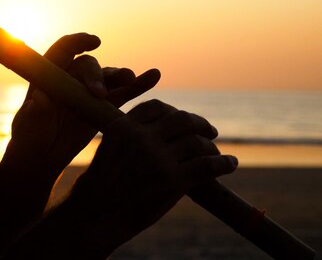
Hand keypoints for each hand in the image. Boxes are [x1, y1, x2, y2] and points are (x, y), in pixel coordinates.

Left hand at [4, 33, 160, 176]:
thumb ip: (34, 114)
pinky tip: (153, 77)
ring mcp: (89, 90)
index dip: (77, 42)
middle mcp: (71, 77)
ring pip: (108, 77)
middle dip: (96, 76)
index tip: (92, 42)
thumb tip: (40, 100)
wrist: (44, 154)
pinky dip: (138, 85)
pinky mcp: (103, 105)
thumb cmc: (30, 137)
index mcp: (49, 76)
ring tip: (131, 80)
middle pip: (88, 66)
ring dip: (121, 76)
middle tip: (99, 94)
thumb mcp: (29, 127)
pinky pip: (123, 92)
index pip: (62, 50)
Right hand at [67, 100, 237, 254]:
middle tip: (209, 132)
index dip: (174, 111)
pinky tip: (230, 164)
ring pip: (197, 142)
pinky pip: (208, 165)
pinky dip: (224, 163)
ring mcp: (158, 159)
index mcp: (123, 127)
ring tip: (216, 151)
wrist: (94, 217)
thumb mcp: (106, 150)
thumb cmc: (98, 188)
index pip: (156, 107)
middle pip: (181, 119)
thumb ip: (128, 136)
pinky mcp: (173, 181)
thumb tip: (157, 131)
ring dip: (212, 146)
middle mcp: (141, 138)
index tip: (183, 118)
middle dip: (199, 123)